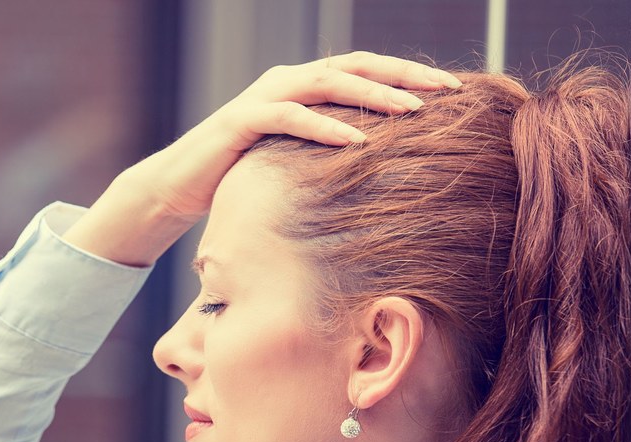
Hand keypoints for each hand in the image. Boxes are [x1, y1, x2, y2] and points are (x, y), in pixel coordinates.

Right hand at [137, 51, 458, 221]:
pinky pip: (288, 116)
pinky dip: (324, 126)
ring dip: (371, 95)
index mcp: (303, 86)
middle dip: (403, 76)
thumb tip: (384, 167)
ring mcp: (263, 97)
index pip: (364, 69)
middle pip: (354, 66)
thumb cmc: (241, 176)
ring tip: (410, 111)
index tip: (454, 91)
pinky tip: (355, 140)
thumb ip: (330, 150)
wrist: (177, 185)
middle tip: (447, 92)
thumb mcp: (296, 159)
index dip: (408, 75)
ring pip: (326, 83)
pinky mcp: (241, 121)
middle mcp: (286, 81)